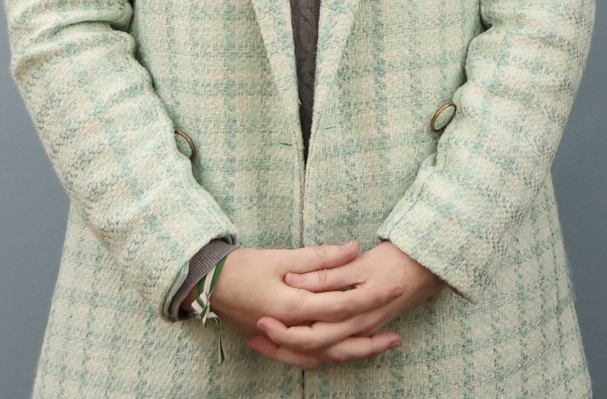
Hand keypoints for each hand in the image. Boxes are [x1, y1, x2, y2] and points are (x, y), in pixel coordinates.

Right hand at [210, 240, 441, 366]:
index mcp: (292, 307)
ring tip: (380, 347)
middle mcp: (290, 330)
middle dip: (369, 341)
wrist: (209, 286)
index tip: (395, 288)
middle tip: (397, 336)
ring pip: (324, 356)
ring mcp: (282, 340)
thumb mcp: (283, 258)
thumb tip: (355, 248)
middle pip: (337, 344)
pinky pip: (308, 358)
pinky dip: (330, 356)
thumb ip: (321, 257)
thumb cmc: (245, 268)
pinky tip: (346, 352)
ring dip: (353, 353)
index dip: (371, 298)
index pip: (341, 307)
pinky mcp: (278, 342)